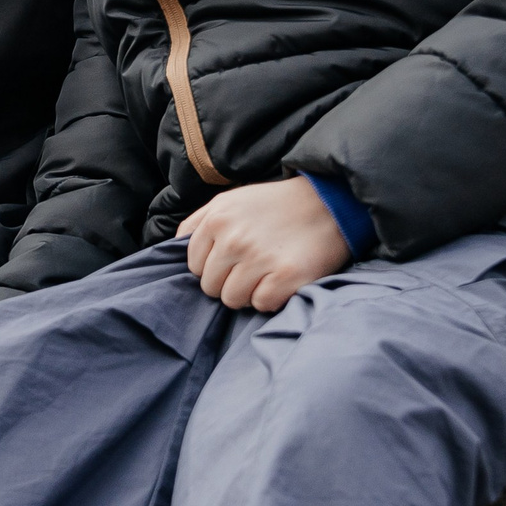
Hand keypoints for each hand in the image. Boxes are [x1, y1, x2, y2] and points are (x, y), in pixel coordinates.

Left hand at [175, 177, 351, 312]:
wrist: (329, 204)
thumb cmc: (276, 205)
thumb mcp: (230, 200)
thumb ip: (199, 223)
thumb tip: (176, 247)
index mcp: (217, 218)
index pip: (194, 265)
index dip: (212, 267)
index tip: (232, 260)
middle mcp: (233, 239)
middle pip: (210, 287)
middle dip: (228, 282)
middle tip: (253, 267)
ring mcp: (259, 259)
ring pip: (232, 299)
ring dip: (248, 293)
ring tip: (267, 273)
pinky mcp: (285, 277)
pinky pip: (260, 305)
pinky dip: (271, 298)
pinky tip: (283, 278)